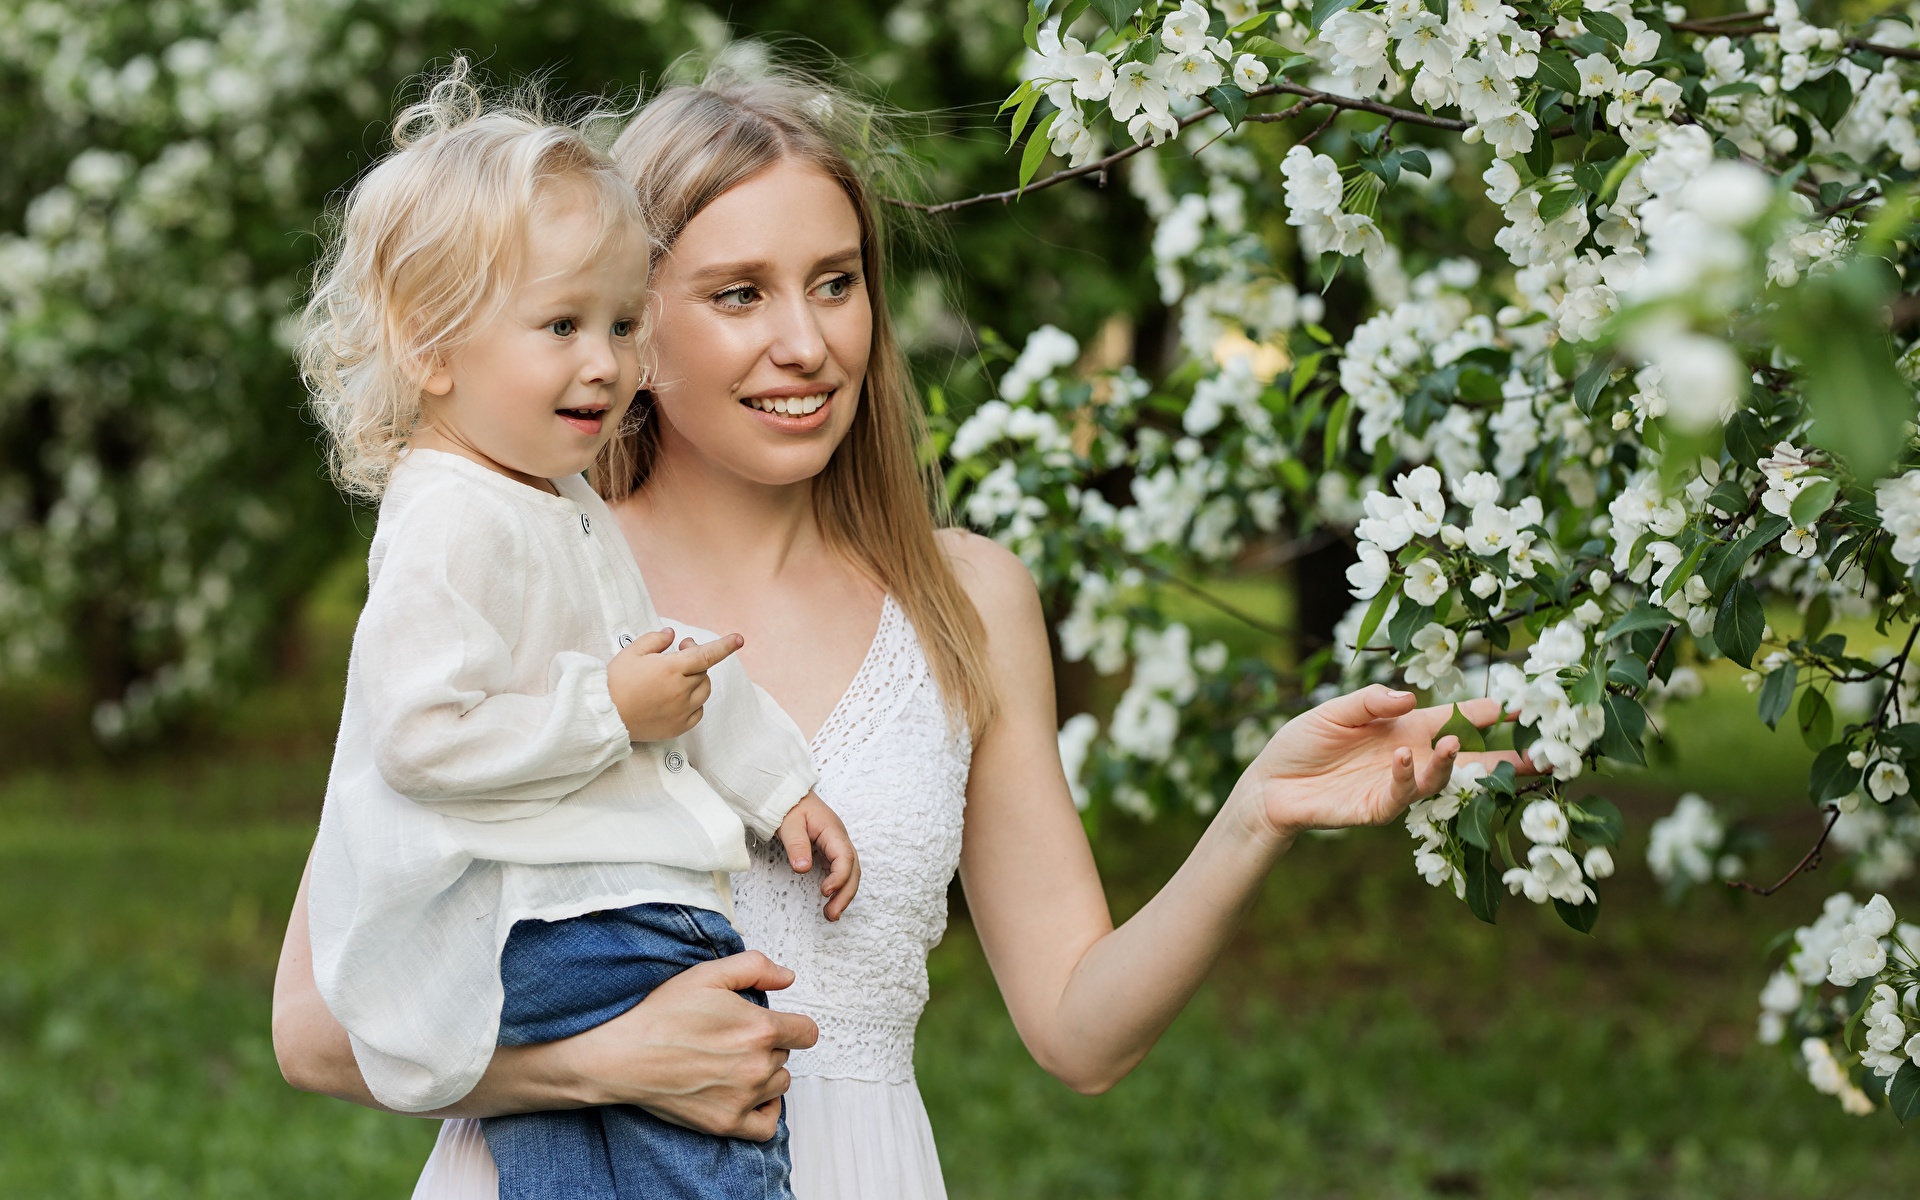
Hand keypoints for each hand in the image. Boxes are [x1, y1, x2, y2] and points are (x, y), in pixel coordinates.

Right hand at [546, 951, 816, 1139]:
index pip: (806, 1032)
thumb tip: (787, 978)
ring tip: (732, 1063)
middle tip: (733, 1039)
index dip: (792, 1025)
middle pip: (786, 1056)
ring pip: (779, 1085)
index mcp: (760, 1028)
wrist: (624, 1056)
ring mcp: (743, 1098)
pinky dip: (764, 1111)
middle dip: (768, 1045)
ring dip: (765, 1075)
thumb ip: (755, 968)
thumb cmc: (661, 1015)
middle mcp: (758, 1066)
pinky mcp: (727, 1123)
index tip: (774, 1024)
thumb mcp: (708, 974)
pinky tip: (748, 1096)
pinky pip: (768, 1124)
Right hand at [607, 629, 741, 740]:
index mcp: (671, 669)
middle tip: (679, 652)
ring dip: (697, 680)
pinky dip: (694, 702)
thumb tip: (672, 635)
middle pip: (703, 671)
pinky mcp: (678, 727)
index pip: (706, 655)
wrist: (604, 716)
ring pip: (704, 691)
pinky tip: (678, 697)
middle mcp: (680, 691)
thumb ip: (655, 640)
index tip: (739, 639)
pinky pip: (698, 711)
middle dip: (695, 659)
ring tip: (678, 676)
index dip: (725, 646)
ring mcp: (681, 711)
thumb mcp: (631, 653)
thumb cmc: (615, 682)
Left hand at [776, 792, 859, 920]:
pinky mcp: (831, 852)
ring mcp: (837, 846)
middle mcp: (840, 840)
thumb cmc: (790, 807)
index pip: (845, 858)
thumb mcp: (789, 824)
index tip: (825, 892)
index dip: (839, 877)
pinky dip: (839, 887)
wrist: (790, 794)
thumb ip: (797, 845)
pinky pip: (841, 871)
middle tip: (832, 915)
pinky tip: (830, 900)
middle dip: (846, 894)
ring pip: (850, 873)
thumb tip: (803, 869)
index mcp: (833, 831)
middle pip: (853, 870)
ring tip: (831, 915)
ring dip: (844, 894)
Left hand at [1236, 686, 1537, 844]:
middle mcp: (1410, 755)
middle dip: (1502, 759)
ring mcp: (1397, 784)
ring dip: (1450, 763)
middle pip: (1465, 758)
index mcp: (1405, 726)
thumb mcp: (1334, 710)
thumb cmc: (1303, 741)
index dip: (1485, 713)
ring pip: (1439, 779)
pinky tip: (1404, 757)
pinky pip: (1401, 795)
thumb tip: (1410, 697)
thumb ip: (1371, 701)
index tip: (1518, 706)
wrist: (1270, 783)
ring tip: (1452, 746)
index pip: (1455, 718)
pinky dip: (1406, 776)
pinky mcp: (1377, 807)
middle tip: (1538, 756)